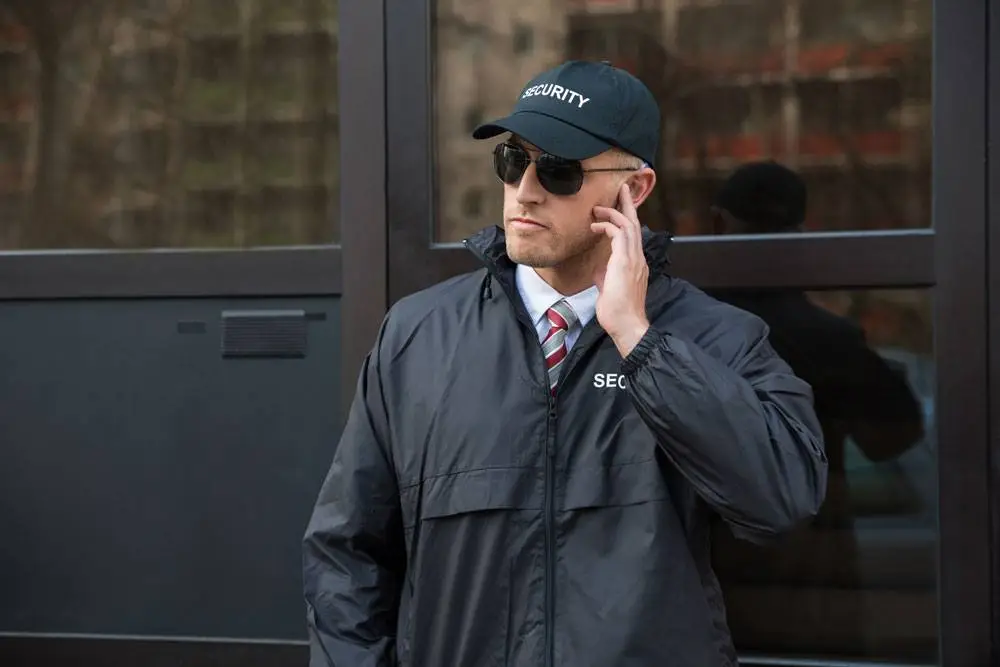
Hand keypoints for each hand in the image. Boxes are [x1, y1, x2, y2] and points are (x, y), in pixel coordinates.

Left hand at [591, 183, 650, 357]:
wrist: (626, 324)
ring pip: (629, 225)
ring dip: (614, 211)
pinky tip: (595, 225)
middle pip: (635, 224)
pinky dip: (607, 225)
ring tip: (600, 206)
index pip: (634, 235)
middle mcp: (638, 258)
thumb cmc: (618, 311)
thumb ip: (606, 275)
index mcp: (636, 264)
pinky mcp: (625, 261)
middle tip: (622, 188)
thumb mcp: (609, 288)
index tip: (620, 207)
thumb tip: (599, 269)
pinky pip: (619, 234)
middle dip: (628, 205)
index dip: (627, 219)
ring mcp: (634, 259)